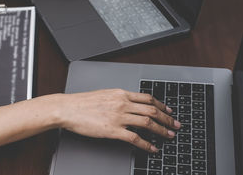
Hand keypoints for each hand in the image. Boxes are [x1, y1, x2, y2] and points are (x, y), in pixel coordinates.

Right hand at [56, 89, 180, 151]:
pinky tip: (152, 148)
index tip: (168, 110)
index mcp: (120, 93)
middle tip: (175, 125)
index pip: (147, 98)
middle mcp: (122, 103)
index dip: (161, 105)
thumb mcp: (103, 95)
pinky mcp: (113, 129)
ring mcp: (118, 116)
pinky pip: (135, 138)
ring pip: (148, 122)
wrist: (67, 109)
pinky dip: (147, 144)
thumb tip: (129, 105)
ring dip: (161, 130)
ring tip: (169, 136)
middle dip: (167, 119)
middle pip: (152, 110)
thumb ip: (117, 99)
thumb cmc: (81, 103)